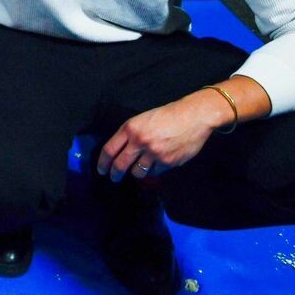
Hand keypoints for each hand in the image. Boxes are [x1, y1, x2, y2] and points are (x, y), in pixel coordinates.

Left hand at [96, 91, 228, 181]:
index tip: (101, 170)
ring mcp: (154, 153)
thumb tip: (121, 153)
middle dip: (115, 174)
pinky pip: (156, 172)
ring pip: (138, 172)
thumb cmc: (167, 116)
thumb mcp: (142, 120)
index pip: (109, 149)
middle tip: (114, 178)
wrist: (192, 117)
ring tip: (141, 167)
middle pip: (120, 164)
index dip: (103, 162)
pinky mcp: (167, 162)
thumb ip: (131, 136)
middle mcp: (139, 142)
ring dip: (138, 172)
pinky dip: (156, 169)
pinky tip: (161, 159)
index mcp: (130, 128)